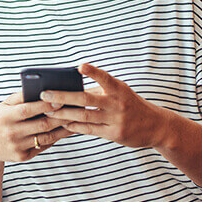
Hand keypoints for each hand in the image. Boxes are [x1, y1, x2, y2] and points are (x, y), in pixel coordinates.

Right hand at [0, 91, 74, 163]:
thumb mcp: (4, 106)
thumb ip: (21, 96)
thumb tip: (42, 87)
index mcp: (6, 116)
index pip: (28, 109)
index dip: (45, 105)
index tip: (61, 100)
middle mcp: (12, 132)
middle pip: (42, 125)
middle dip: (61, 117)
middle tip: (77, 109)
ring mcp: (18, 146)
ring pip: (46, 137)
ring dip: (63, 129)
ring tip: (76, 120)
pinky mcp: (23, 157)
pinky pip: (43, 146)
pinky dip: (55, 138)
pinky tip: (66, 131)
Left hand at [39, 63, 171, 148]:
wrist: (156, 126)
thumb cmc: (131, 104)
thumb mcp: (121, 92)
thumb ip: (100, 90)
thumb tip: (72, 88)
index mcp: (119, 89)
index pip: (105, 78)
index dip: (93, 72)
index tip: (80, 66)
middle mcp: (117, 103)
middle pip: (86, 99)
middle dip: (63, 96)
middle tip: (45, 94)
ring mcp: (115, 120)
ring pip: (84, 116)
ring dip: (63, 113)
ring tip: (47, 110)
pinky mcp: (114, 134)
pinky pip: (89, 129)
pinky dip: (74, 126)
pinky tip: (62, 122)